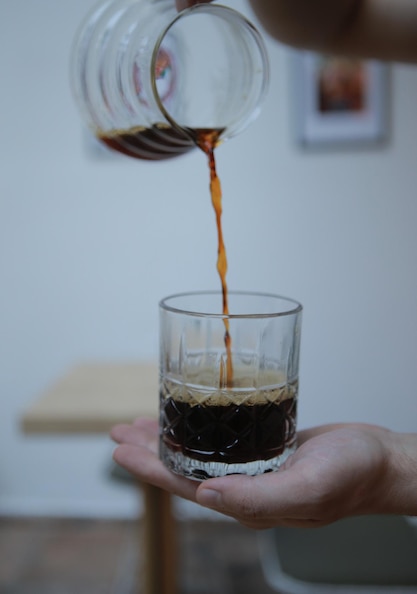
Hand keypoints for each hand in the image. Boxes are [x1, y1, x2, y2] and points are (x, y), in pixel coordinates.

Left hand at [111, 419, 400, 528]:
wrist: (380, 460)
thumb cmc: (352, 475)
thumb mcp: (308, 487)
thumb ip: (258, 498)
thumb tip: (206, 496)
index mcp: (248, 502)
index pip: (185, 486)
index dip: (148, 468)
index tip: (119, 450)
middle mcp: (245, 487)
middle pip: (184, 468)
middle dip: (149, 450)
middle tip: (120, 431)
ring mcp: (255, 468)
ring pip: (200, 453)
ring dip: (170, 437)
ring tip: (142, 422)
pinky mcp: (266, 449)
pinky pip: (222, 439)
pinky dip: (201, 427)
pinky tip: (194, 417)